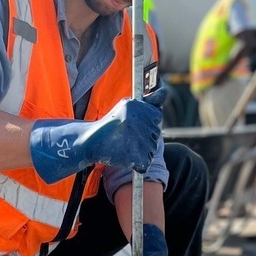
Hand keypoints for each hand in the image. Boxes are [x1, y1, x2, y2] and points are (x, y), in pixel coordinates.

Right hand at [30, 87, 166, 183]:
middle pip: (155, 134)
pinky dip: (138, 164)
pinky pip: (146, 162)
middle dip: (145, 136)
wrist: (91, 141)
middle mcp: (139, 122)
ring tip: (125, 147)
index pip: (156, 116)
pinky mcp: (137, 156)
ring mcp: (139, 139)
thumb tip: (164, 91)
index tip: (136, 124)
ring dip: (142, 150)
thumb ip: (148, 102)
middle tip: (127, 137)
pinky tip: (127, 157)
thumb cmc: (112, 123)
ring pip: (152, 149)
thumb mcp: (128, 107)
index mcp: (138, 107)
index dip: (148, 122)